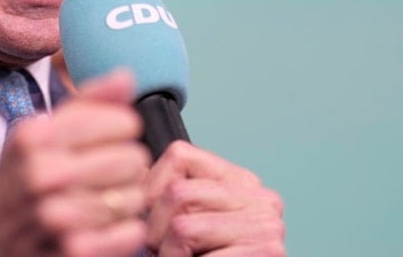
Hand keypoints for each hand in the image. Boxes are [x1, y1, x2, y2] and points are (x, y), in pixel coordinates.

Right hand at [0, 69, 151, 256]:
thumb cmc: (22, 182)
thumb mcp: (41, 134)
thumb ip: (87, 103)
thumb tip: (126, 77)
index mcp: (36, 136)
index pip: (123, 122)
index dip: (122, 132)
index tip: (108, 141)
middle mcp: (42, 173)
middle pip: (133, 158)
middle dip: (126, 167)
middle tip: (105, 176)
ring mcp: (57, 216)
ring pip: (135, 196)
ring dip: (126, 201)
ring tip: (102, 201)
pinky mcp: (73, 251)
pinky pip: (131, 232)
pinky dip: (125, 231)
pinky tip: (105, 227)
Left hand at [144, 142, 284, 256]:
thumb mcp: (183, 225)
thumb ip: (168, 195)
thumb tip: (134, 170)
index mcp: (243, 183)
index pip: (179, 155)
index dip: (150, 190)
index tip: (155, 223)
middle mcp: (263, 199)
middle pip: (177, 192)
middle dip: (155, 230)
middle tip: (167, 253)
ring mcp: (268, 226)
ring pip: (182, 223)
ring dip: (167, 253)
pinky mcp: (265, 252)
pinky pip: (189, 243)